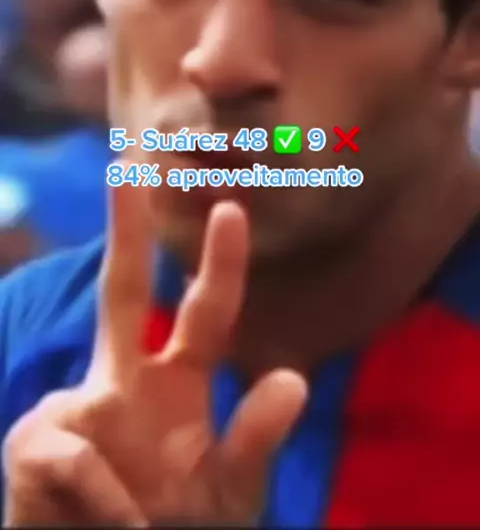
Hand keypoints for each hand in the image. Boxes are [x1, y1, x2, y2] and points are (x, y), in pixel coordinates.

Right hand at [3, 184, 307, 526]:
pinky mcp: (33, 443)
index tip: (232, 207)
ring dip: (122, 493)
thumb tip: (292, 378)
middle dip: (125, 232)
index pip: (202, 314)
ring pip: (86, 411)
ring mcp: (75, 409)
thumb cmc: (173, 527)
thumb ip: (255, 440)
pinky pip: (80, 464)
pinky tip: (117, 525)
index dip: (219, 265)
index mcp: (175, 385)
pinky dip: (108, 507)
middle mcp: (123, 383)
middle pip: (122, 294)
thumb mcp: (227, 492)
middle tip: (125, 166)